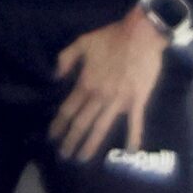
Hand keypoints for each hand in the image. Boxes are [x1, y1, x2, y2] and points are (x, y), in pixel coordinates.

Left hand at [50, 9, 168, 161]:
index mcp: (85, 84)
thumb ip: (65, 60)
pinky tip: (130, 151)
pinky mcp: (137, 100)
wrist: (141, 35)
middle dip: (71, 140)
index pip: (67, 110)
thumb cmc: (111, 38)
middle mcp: (99, 96)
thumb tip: (55, 77)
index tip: (52, 137)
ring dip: (91, 144)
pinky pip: (135, 122)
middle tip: (64, 155)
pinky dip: (133, 137)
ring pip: (101, 127)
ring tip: (82, 158)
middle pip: (81, 123)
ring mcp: (119, 100)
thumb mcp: (81, 43)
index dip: (58, 125)